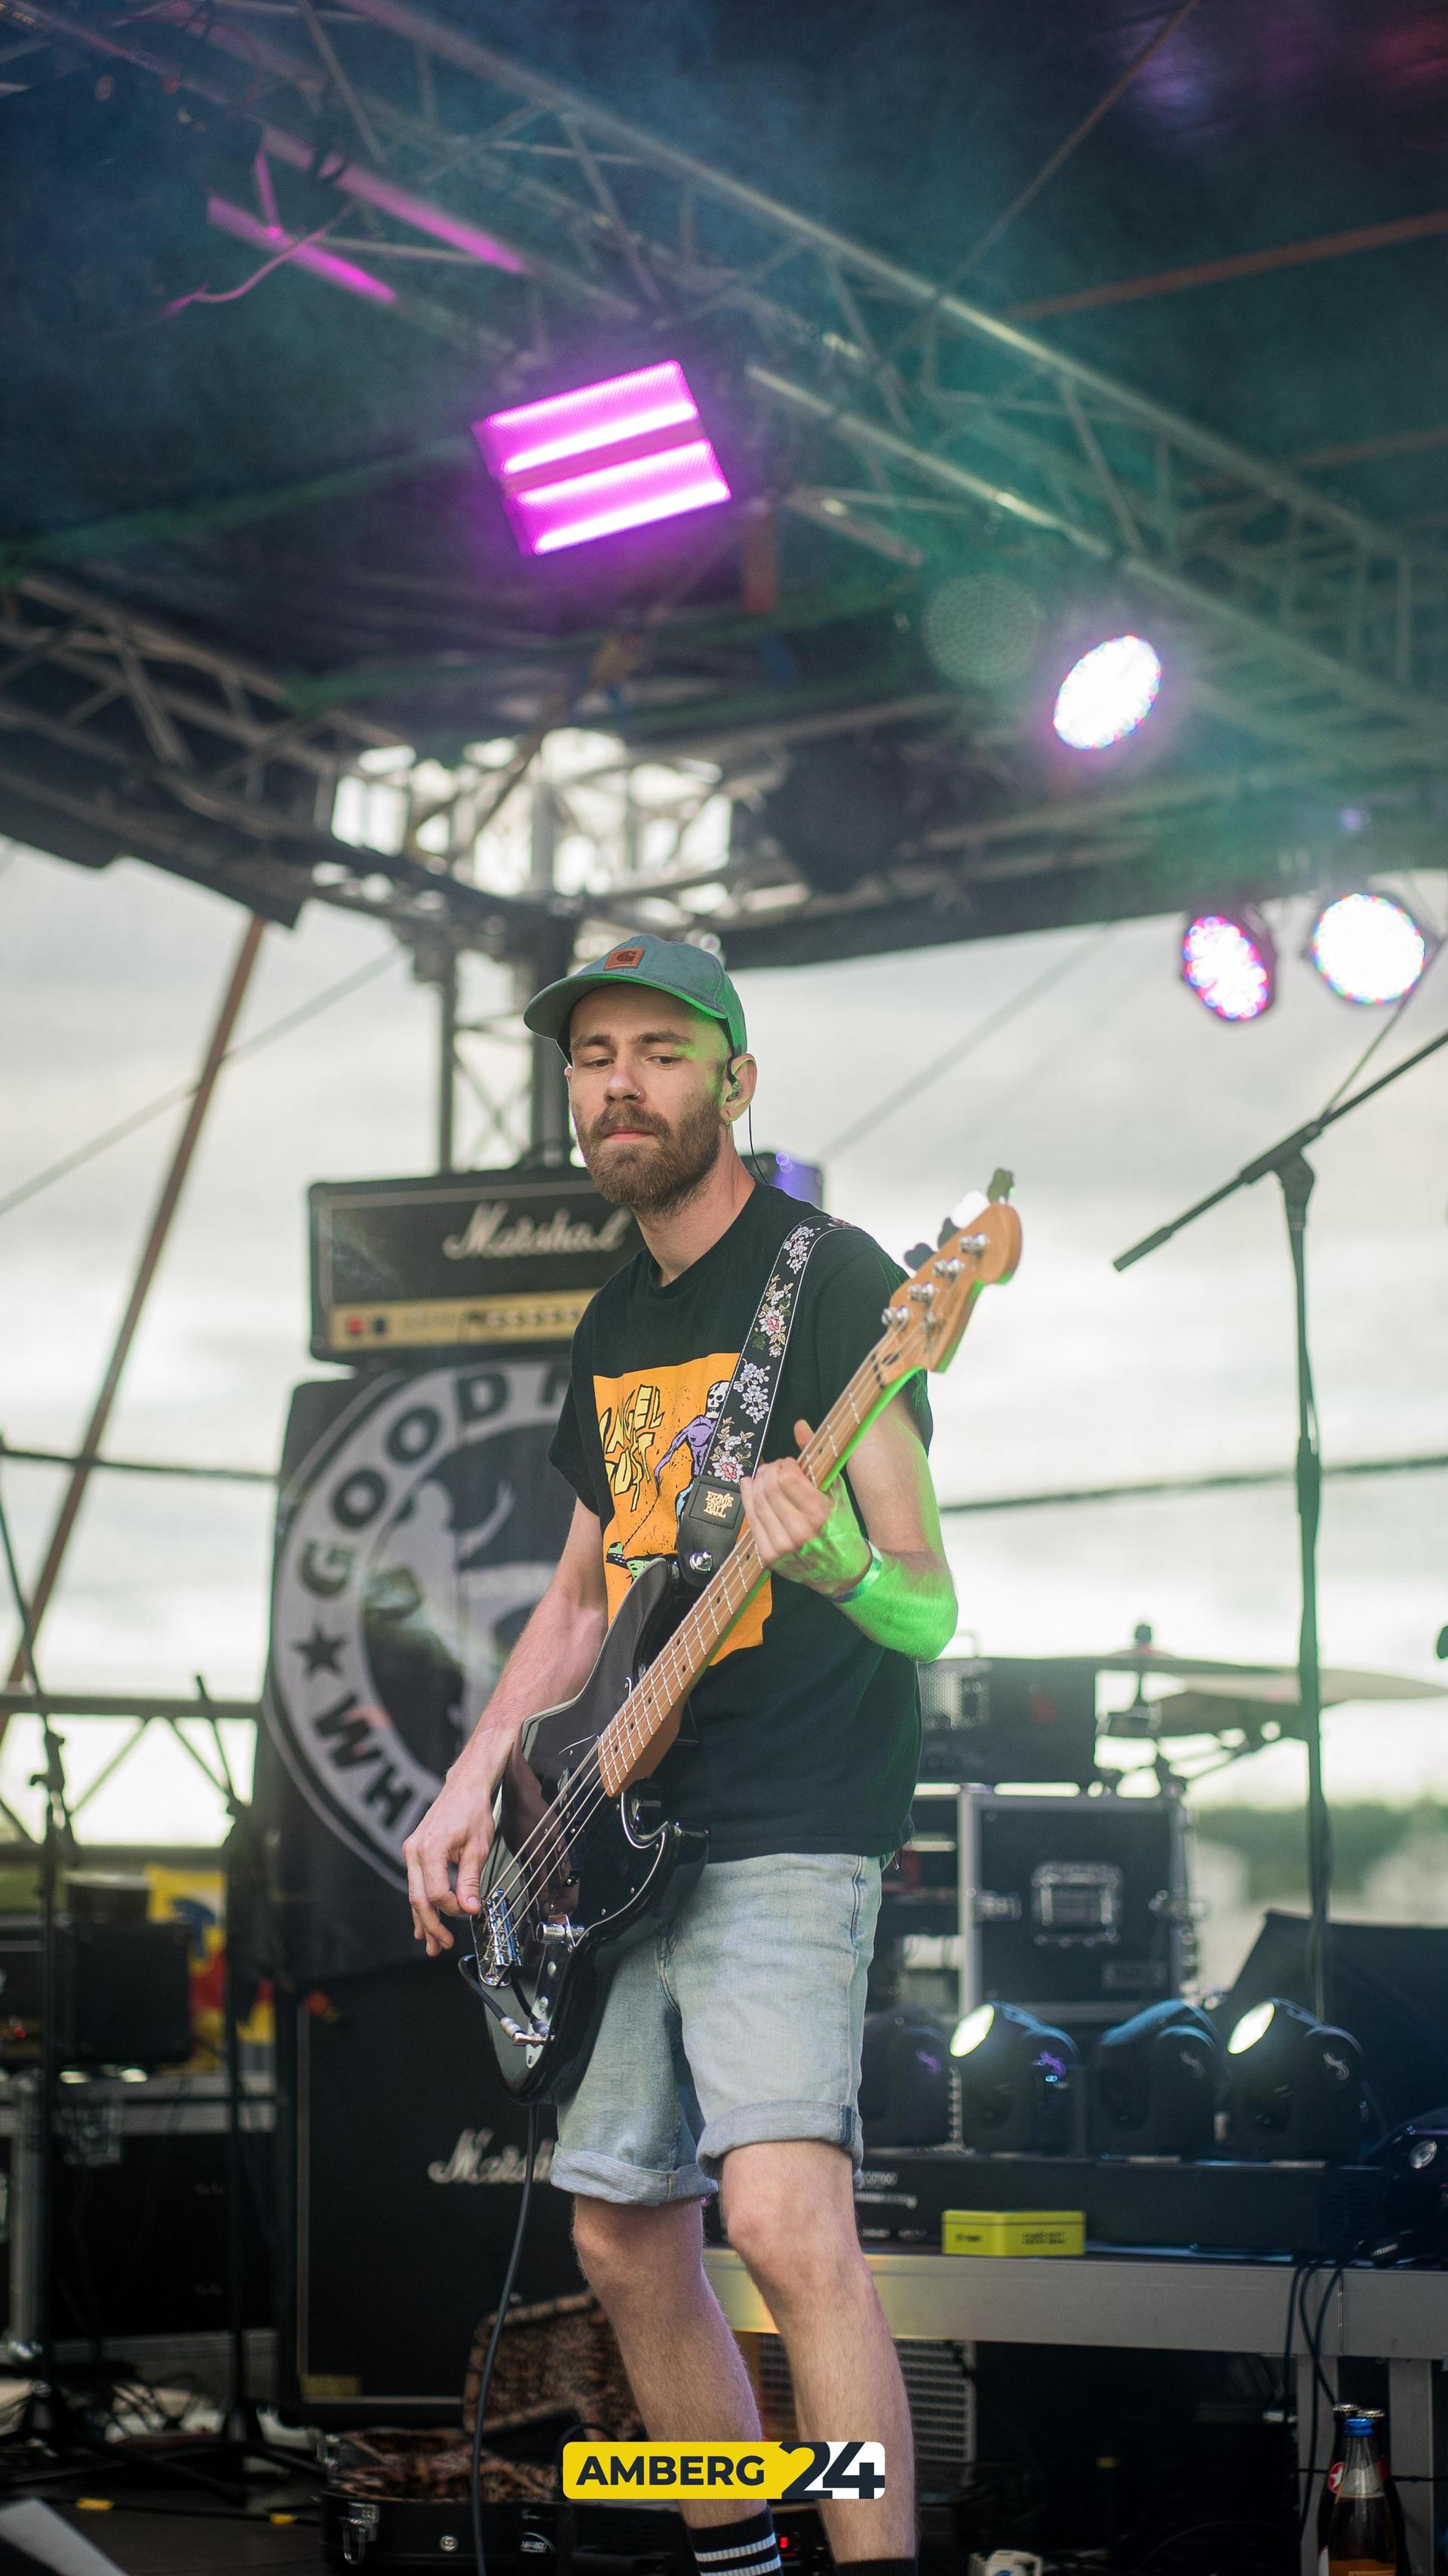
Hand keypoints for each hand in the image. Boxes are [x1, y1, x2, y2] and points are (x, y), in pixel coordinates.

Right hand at [403, 1738, 507, 1956]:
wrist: (465, 1786)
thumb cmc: (472, 1810)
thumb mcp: (478, 1847)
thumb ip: (471, 1881)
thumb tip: (471, 1910)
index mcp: (430, 1849)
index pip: (437, 1893)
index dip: (453, 1909)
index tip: (470, 1912)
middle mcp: (414, 1851)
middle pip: (419, 1899)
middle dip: (431, 1926)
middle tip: (441, 1946)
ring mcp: (411, 1850)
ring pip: (414, 1894)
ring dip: (423, 1920)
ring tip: (430, 1944)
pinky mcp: (415, 1851)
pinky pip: (416, 1883)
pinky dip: (421, 1904)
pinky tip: (423, 1922)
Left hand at [740, 1418, 872, 1598]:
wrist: (844, 1570)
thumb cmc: (842, 1527)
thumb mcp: (837, 1490)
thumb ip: (816, 1457)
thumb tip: (799, 1425)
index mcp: (820, 1513)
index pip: (787, 1477)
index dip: (785, 1464)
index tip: (790, 1462)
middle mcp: (800, 1531)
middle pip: (769, 1488)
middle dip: (769, 1471)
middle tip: (775, 1467)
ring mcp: (782, 1546)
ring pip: (758, 1503)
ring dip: (757, 1482)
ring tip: (765, 1475)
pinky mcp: (770, 1556)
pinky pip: (752, 1521)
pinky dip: (748, 1500)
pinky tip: (750, 1486)